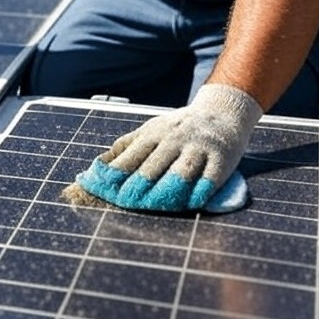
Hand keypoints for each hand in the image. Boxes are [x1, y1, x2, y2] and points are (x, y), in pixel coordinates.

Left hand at [72, 84, 262, 211]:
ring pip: (180, 172)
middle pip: (153, 166)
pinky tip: (190, 203)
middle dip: (137, 186)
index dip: (116, 174)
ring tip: (152, 206)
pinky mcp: (222, 159)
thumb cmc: (178, 128)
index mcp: (154, 134)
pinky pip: (210, 178)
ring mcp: (198, 149)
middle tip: (123, 202)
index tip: (101, 188)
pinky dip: (200, 191)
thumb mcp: (150, 130)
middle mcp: (175, 140)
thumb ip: (125, 148)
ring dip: (165, 191)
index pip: (131, 156)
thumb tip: (96, 168)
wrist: (221, 112)